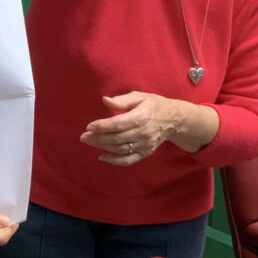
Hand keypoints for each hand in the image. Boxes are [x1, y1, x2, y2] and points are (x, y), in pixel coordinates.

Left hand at [79, 91, 218, 163]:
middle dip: (98, 138)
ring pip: (120, 149)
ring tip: (89, 142)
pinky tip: (102, 157)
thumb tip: (104, 100)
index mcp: (140, 117)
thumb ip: (121, 100)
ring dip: (103, 147)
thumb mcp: (139, 96)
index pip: (117, 124)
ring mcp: (145, 145)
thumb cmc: (153, 105)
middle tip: (83, 137)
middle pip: (116, 138)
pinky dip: (115, 161)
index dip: (102, 126)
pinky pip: (129, 160)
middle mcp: (143, 133)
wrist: (174, 119)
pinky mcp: (146, 152)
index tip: (89, 126)